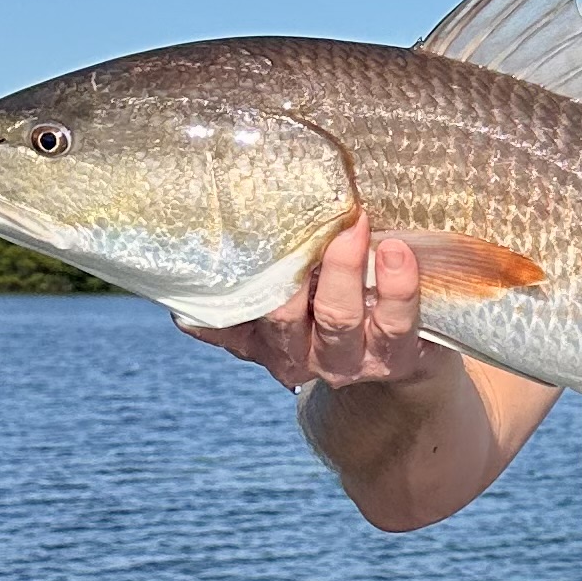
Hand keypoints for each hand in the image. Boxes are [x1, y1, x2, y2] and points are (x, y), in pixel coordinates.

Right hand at [178, 216, 441, 391]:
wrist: (398, 363)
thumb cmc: (330, 314)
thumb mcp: (281, 314)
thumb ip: (239, 305)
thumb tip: (183, 302)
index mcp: (264, 342)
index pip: (236, 316)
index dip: (233, 282)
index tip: (234, 237)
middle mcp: (300, 356)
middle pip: (284, 316)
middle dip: (293, 268)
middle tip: (307, 217)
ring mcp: (348, 360)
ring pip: (338, 319)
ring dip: (344, 268)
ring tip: (356, 223)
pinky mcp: (396, 357)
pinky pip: (396, 324)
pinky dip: (397, 287)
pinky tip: (398, 252)